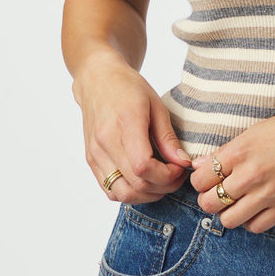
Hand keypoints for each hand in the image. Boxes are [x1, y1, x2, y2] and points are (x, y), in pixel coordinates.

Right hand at [73, 50, 191, 203]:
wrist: (97, 80)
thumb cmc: (128, 88)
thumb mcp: (156, 105)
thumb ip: (168, 137)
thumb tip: (183, 163)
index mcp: (125, 123)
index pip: (144, 167)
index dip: (167, 175)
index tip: (180, 167)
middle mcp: (106, 142)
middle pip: (136, 184)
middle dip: (163, 187)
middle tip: (176, 175)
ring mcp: (95, 154)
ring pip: (122, 194)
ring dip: (147, 195)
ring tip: (162, 180)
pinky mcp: (91, 160)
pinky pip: (110, 190)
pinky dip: (130, 192)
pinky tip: (144, 180)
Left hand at [188, 102, 274, 232]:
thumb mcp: (257, 130)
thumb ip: (228, 151)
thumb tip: (200, 165)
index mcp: (240, 150)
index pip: (200, 179)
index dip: (200, 181)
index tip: (207, 179)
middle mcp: (250, 174)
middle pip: (209, 202)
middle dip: (209, 199)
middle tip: (218, 193)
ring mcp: (268, 194)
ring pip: (228, 220)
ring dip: (228, 213)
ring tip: (236, 202)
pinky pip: (255, 227)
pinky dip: (250, 221)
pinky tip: (255, 208)